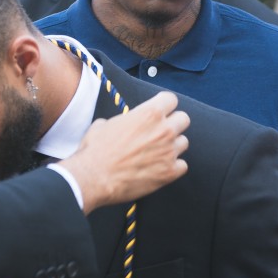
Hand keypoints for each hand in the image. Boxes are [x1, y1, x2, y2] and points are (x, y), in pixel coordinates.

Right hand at [56, 90, 188, 211]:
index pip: (171, 99)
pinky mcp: (169, 173)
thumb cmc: (96, 150)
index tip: (160, 111)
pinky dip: (173, 167)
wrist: (93, 178)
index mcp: (149, 113)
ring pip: (184, 143)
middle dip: (173, 124)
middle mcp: (163, 130)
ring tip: (157, 153)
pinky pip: (182, 165)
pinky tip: (160, 168)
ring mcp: (168, 152)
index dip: (164, 105)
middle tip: (160, 132)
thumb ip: (124, 120)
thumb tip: (124, 123)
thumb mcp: (105, 124)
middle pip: (184, 119)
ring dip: (173, 146)